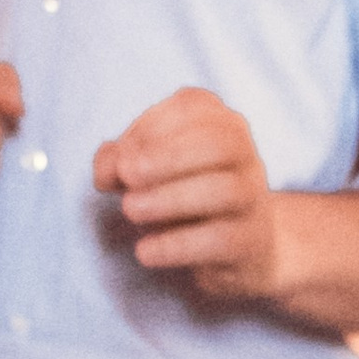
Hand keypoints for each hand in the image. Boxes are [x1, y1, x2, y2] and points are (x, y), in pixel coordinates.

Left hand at [93, 87, 282, 301]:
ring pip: (223, 191)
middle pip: (218, 144)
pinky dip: (177, 245)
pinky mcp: (251, 241)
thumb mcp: (148, 172)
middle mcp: (243, 154)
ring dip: (170, 198)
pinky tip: (144, 251)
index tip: (120, 156)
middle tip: (126, 175)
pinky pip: (220, 240)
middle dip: (167, 157)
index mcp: (220, 122)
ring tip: (129, 210)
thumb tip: (106, 171)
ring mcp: (252, 197)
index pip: (192, 107)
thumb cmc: (187, 196)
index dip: (150, 126)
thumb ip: (118, 162)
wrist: (244, 245)